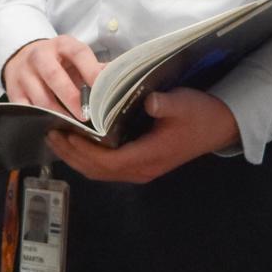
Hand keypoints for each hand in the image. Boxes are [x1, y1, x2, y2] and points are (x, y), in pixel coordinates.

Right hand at [2, 35, 103, 118]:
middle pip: (54, 75)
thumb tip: (122, 81)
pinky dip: (40, 120)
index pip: (78, 54)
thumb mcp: (76, 58)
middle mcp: (40, 56)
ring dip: (57, 113)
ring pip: (39, 97)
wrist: (24, 57)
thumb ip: (97, 69)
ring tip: (73, 127)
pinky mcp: (13, 91)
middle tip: (86, 116)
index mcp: (62, 45)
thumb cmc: (59, 62)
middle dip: (71, 97)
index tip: (103, 91)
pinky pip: (26, 109)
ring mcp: (24, 73)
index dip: (91, 71)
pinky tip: (53, 128)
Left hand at [45, 88, 239, 183]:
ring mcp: (141, 169)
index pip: (106, 161)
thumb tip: (149, 101)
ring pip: (100, 171)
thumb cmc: (200, 113)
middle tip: (51, 133)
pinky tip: (79, 140)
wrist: (220, 126)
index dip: (83, 150)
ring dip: (77, 157)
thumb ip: (164, 103)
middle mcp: (141, 169)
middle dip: (71, 154)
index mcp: (148, 156)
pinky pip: (108, 167)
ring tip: (58, 136)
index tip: (65, 133)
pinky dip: (89, 157)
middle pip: (97, 170)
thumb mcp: (183, 103)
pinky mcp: (141, 163)